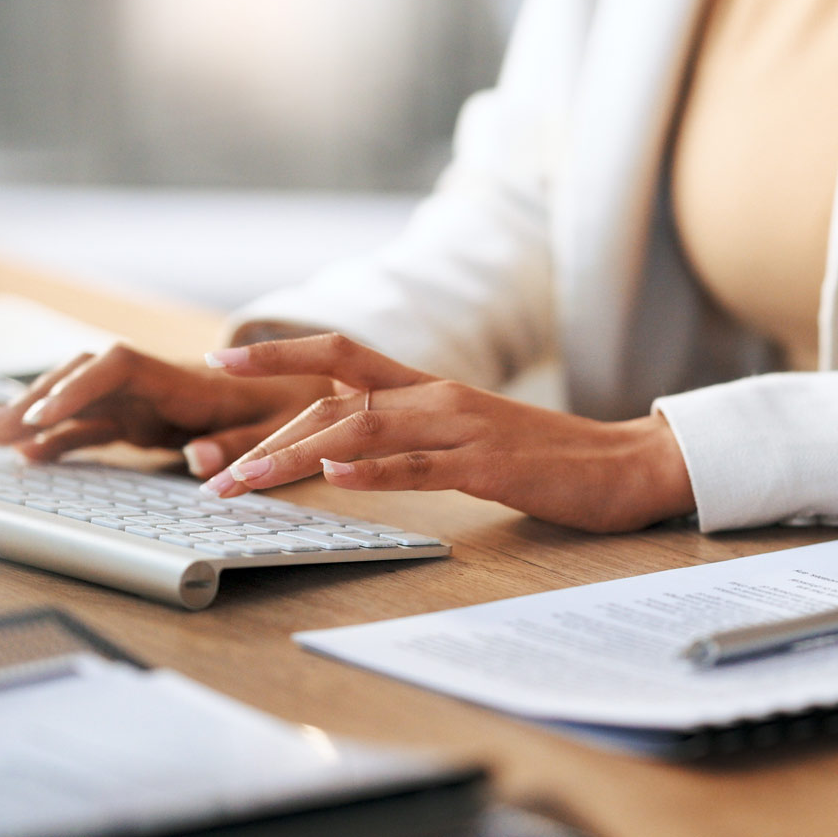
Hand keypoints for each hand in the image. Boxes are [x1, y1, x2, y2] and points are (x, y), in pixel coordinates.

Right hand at [0, 343, 333, 476]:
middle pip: (86, 378)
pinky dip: (62, 438)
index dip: (81, 385)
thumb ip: (240, 444)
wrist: (307, 388)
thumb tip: (198, 461)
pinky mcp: (144, 419)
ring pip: (81, 400)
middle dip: (39, 398)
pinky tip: (28, 456)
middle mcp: (158, 384)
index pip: (121, 366)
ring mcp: (147, 401)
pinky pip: (95, 425)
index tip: (45, 411)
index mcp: (188, 380)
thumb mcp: (281, 428)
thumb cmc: (296, 406)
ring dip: (37, 416)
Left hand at [199, 334, 696, 532]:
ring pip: (365, 430)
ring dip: (298, 457)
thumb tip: (346, 449)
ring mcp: (464, 428)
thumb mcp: (465, 436)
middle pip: (336, 395)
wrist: (625, 464)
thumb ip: (411, 434)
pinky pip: (424, 466)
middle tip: (212, 471)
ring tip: (246, 483)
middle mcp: (438, 397)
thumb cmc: (542, 455)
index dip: (278, 354)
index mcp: (429, 388)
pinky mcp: (490, 466)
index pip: (340, 357)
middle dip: (266, 430)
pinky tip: (338, 478)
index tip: (219, 357)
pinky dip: (378, 471)